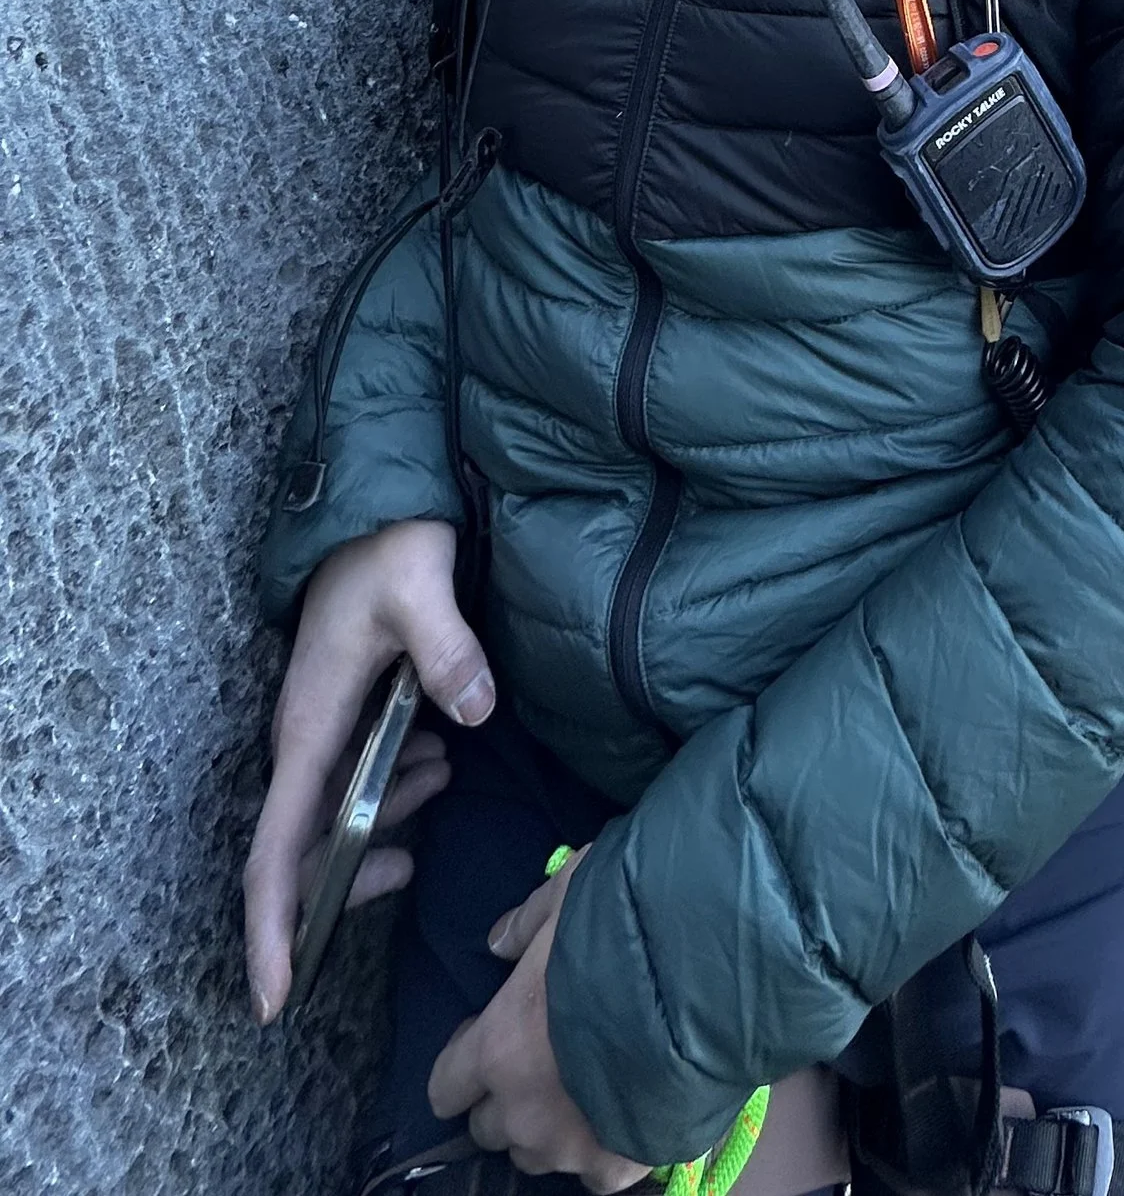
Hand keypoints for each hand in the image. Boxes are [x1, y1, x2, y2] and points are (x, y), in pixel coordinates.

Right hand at [242, 517, 493, 1022]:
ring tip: (440, 772)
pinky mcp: (349, 717)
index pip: (274, 851)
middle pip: (304, 853)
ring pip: (338, 820)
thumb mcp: (422, 589)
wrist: (381, 503)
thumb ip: (448, 652)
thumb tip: (473, 716)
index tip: (272, 998)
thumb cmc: (391, 545)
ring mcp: (325, 731)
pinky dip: (397, 791)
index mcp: (307, 727)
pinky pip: (360, 784)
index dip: (272, 928)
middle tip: (410, 863)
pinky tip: (439, 759)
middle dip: (347, 878)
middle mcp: (305, 740)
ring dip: (385, 822)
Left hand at [429, 849, 649, 1187]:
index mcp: (497, 1049)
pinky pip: (592, 1176)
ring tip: (585, 1089)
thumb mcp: (569, 896)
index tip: (485, 1038)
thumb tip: (497, 943)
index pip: (445, 1087)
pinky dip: (601, 1150)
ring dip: (548, 1127)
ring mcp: (570, 1147)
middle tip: (541, 1060)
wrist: (710, 982)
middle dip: (506, 1096)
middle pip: (489, 1128)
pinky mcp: (618, 1167)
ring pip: (535, 1154)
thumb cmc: (629, 929)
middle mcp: (523, 1111)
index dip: (461, 1063)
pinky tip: (622, 1116)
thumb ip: (527, 922)